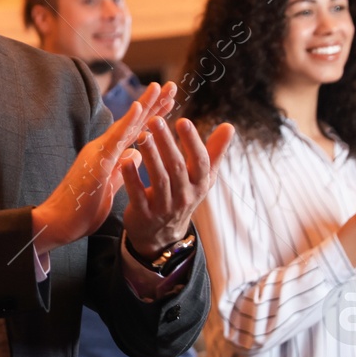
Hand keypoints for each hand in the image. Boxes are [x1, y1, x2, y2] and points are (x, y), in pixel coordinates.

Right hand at [33, 82, 175, 254]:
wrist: (57, 222)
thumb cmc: (81, 208)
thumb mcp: (109, 186)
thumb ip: (122, 169)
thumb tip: (137, 154)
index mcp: (108, 155)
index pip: (135, 132)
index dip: (152, 116)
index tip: (170, 102)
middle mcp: (103, 148)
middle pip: (133, 123)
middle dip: (154, 104)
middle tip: (172, 86)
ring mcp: (98, 152)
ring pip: (126, 125)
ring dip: (144, 105)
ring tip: (160, 88)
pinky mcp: (96, 161)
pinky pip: (116, 139)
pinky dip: (129, 122)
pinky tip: (141, 108)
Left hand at [121, 115, 235, 256]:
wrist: (163, 236)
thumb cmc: (183, 196)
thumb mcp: (202, 178)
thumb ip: (214, 152)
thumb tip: (230, 126)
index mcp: (199, 184)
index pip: (200, 161)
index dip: (193, 141)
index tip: (183, 121)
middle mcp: (185, 196)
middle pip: (177, 167)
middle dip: (166, 143)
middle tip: (155, 120)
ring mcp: (164, 206)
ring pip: (159, 179)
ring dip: (150, 156)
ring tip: (141, 135)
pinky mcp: (144, 214)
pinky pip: (138, 194)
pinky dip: (132, 178)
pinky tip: (125, 160)